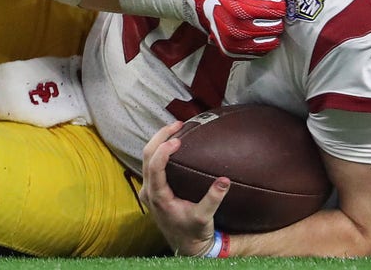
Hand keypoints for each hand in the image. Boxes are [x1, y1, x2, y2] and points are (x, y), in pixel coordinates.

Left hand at [139, 120, 227, 256]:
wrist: (185, 245)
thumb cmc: (194, 232)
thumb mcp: (205, 218)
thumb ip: (213, 199)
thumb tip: (225, 181)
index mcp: (158, 197)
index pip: (154, 166)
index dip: (163, 150)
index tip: (178, 140)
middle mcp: (148, 191)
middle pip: (146, 156)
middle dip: (160, 137)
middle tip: (178, 124)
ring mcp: (148, 189)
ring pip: (146, 157)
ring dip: (159, 141)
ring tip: (176, 128)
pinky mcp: (152, 188)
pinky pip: (151, 163)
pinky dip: (160, 150)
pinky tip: (173, 143)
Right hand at [184, 0, 286, 58]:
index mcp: (236, 4)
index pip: (268, 9)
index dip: (278, 6)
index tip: (280, 3)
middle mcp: (231, 25)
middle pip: (268, 27)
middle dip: (277, 20)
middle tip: (277, 14)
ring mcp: (229, 39)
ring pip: (263, 42)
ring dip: (272, 34)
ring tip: (272, 25)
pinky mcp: (229, 49)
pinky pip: (254, 53)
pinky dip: (263, 46)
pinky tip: (265, 36)